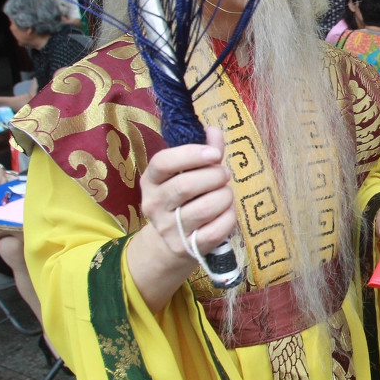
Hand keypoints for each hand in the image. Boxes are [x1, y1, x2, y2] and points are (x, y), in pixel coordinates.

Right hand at [139, 127, 235, 261]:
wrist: (174, 241)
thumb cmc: (186, 198)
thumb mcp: (189, 172)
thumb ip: (204, 151)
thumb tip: (214, 131)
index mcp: (151, 180)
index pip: (162, 163)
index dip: (191, 155)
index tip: (215, 154)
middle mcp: (153, 204)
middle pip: (186, 186)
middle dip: (214, 176)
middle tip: (225, 174)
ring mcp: (168, 228)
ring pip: (204, 208)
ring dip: (224, 196)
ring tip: (226, 193)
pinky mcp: (185, 247)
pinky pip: (216, 230)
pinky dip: (229, 217)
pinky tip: (226, 212)